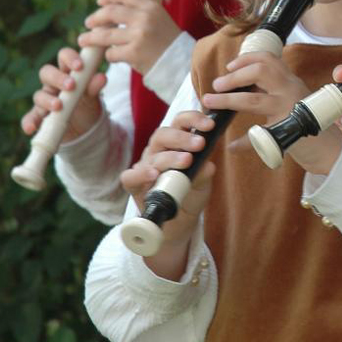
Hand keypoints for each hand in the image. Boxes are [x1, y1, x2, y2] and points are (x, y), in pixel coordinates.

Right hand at [21, 47, 106, 141]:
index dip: (70, 58)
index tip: (80, 66)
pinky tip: (30, 128)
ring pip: (38, 95)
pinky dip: (28, 122)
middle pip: (47, 72)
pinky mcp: (39, 117)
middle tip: (71, 86)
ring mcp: (45, 100)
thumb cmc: (87, 103)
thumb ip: (95, 86)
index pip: (63, 56)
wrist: (85, 127)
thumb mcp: (93, 95)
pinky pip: (30, 118)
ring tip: (59, 106)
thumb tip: (102, 77)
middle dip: (58, 78)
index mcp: (68, 72)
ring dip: (47, 100)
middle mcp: (53, 84)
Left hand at [78, 0, 180, 75]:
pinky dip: (109, 55)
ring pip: (105, 34)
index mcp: (151, 7)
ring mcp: (139, 35)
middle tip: (88, 23)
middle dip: (95, 17)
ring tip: (83, 40)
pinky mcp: (134, 53)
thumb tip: (109, 8)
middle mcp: (145, 18)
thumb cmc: (167, 41)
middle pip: (110, 12)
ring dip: (90, 38)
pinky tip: (112, 56)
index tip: (99, 1)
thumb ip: (139, 11)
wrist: (182, 62)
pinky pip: (111, 53)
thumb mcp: (159, 18)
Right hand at [121, 110, 215, 279]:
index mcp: (175, 143)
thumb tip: (207, 165)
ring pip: (152, 154)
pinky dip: (141, 174)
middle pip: (163, 134)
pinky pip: (130, 177)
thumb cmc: (189, 194)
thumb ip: (204, 172)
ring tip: (186, 160)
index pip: (180, 122)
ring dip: (170, 156)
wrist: (178, 223)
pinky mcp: (134, 185)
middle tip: (200, 143)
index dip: (194, 119)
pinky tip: (154, 175)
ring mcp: (145, 167)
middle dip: (183, 137)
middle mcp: (158, 151)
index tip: (210, 124)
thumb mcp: (203, 183)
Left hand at [207, 51, 341, 174]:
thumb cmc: (308, 122)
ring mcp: (289, 111)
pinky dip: (243, 143)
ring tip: (212, 102)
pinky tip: (232, 147)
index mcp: (291, 81)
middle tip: (217, 84)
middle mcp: (291, 91)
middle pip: (261, 71)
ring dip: (229, 101)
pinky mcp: (287, 133)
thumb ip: (273, 90)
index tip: (230, 65)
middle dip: (234, 76)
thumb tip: (241, 85)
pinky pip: (259, 137)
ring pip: (253, 101)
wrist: (332, 148)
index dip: (247, 58)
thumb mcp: (293, 98)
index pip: (269, 58)